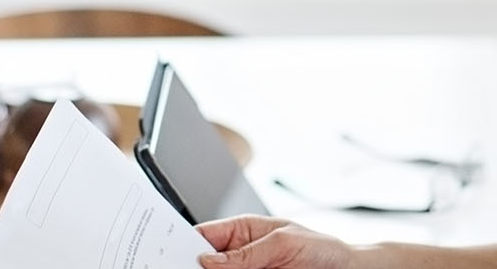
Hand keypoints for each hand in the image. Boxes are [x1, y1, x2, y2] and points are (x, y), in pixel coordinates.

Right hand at [197, 215, 353, 268]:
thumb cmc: (321, 248)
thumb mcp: (284, 242)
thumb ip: (246, 252)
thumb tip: (210, 260)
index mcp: (243, 230)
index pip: (204, 235)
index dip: (185, 243)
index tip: (175, 255)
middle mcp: (240, 255)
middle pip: (205, 263)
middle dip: (195, 266)